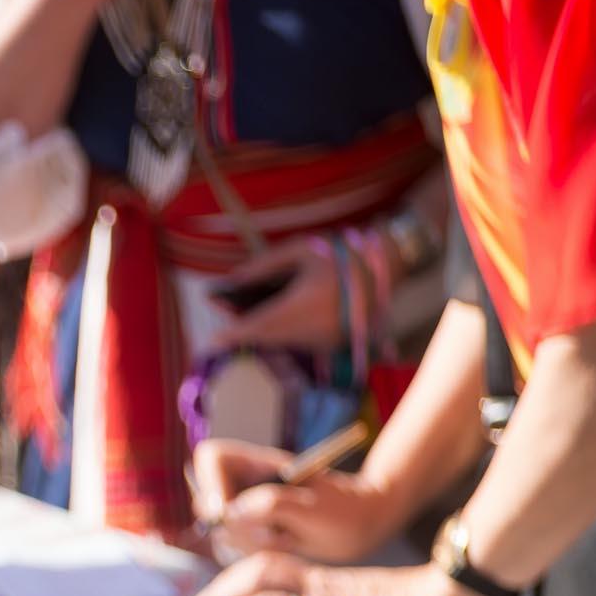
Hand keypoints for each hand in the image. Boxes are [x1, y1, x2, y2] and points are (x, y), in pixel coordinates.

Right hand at [191, 438, 406, 561]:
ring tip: (287, 537)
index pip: (211, 458)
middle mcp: (243, 485)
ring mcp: (242, 510)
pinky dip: (256, 553)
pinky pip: (232, 549)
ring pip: (220, 531)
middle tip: (271, 532)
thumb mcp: (308, 505)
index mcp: (255, 464)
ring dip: (250, 541)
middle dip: (235, 524)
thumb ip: (267, 504)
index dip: (210, 482)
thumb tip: (229, 513)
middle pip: (208, 501)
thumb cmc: (341, 509)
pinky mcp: (247, 534)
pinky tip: (284, 546)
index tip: (228, 509)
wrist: (360, 529)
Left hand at [208, 243, 341, 354]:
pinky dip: (279, 336)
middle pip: (267, 337)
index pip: (261, 324)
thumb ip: (264, 265)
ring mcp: (325, 340)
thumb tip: (234, 279)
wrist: (383, 266)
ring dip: (259, 334)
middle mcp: (315, 327)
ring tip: (235, 320)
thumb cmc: (338, 253)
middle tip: (219, 324)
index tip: (212, 341)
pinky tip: (263, 324)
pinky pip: (297, 343)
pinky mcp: (332, 345)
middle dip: (242, 331)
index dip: (235, 333)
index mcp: (306, 302)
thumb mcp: (300, 249)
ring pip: (281, 343)